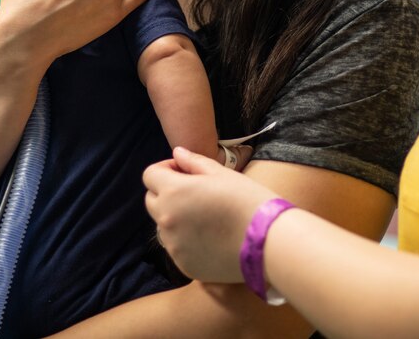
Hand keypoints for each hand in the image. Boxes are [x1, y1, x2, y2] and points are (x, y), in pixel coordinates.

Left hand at [144, 147, 275, 282]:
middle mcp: (166, 220)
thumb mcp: (222, 173)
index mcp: (173, 192)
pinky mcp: (183, 265)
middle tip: (195, 193)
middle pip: (151, 200)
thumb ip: (193, 161)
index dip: (166, 169)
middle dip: (167, 192)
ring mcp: (173, 245)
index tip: (185, 172)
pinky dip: (186, 240)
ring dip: (176, 217)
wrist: (268, 242)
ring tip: (206, 218)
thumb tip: (177, 154)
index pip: (150, 175)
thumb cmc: (248, 200)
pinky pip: (176, 247)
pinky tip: (212, 237)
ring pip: (163, 226)